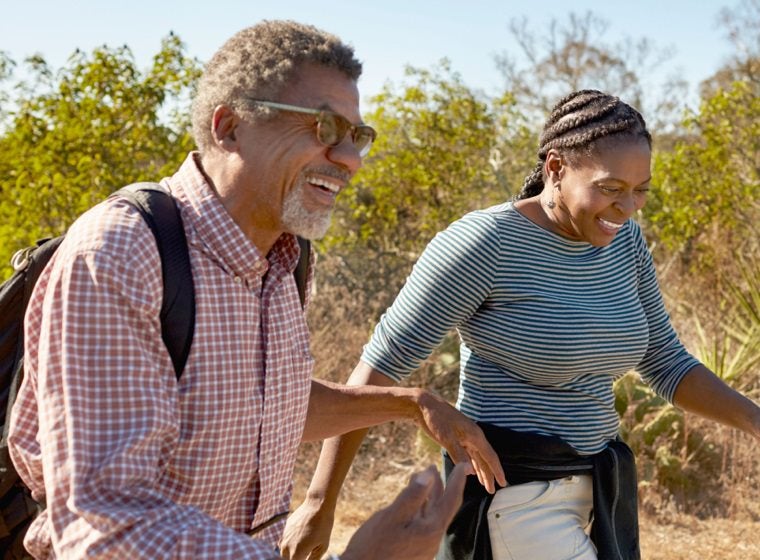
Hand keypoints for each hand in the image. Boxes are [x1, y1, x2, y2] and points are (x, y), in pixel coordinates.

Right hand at [279, 498, 333, 559]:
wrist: (317, 505)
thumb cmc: (323, 526)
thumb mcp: (322, 546)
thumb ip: (313, 559)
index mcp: (296, 553)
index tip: (307, 556)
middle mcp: (287, 545)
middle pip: (287, 559)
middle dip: (295, 557)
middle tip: (305, 552)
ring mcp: (285, 535)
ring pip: (284, 549)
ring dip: (291, 550)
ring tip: (304, 544)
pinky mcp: (286, 526)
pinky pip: (287, 537)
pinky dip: (292, 539)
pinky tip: (303, 533)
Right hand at [341, 463, 469, 559]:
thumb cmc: (373, 547)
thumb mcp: (392, 517)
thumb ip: (412, 495)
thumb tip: (429, 474)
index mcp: (431, 531)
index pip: (451, 500)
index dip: (457, 480)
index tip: (463, 465)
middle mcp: (432, 540)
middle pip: (442, 507)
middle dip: (440, 485)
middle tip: (434, 466)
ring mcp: (424, 546)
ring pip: (431, 515)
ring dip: (428, 496)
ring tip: (421, 477)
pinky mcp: (414, 549)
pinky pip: (422, 523)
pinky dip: (419, 507)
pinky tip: (411, 500)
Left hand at [415, 390, 505, 492]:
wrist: (424, 405)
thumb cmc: (436, 419)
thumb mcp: (446, 438)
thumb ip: (459, 455)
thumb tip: (471, 473)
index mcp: (475, 436)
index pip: (490, 457)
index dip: (497, 471)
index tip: (503, 484)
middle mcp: (473, 436)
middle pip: (484, 459)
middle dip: (489, 475)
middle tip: (492, 491)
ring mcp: (465, 437)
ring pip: (476, 457)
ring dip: (481, 471)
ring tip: (485, 485)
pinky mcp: (457, 437)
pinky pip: (468, 454)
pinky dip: (471, 464)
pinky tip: (472, 472)